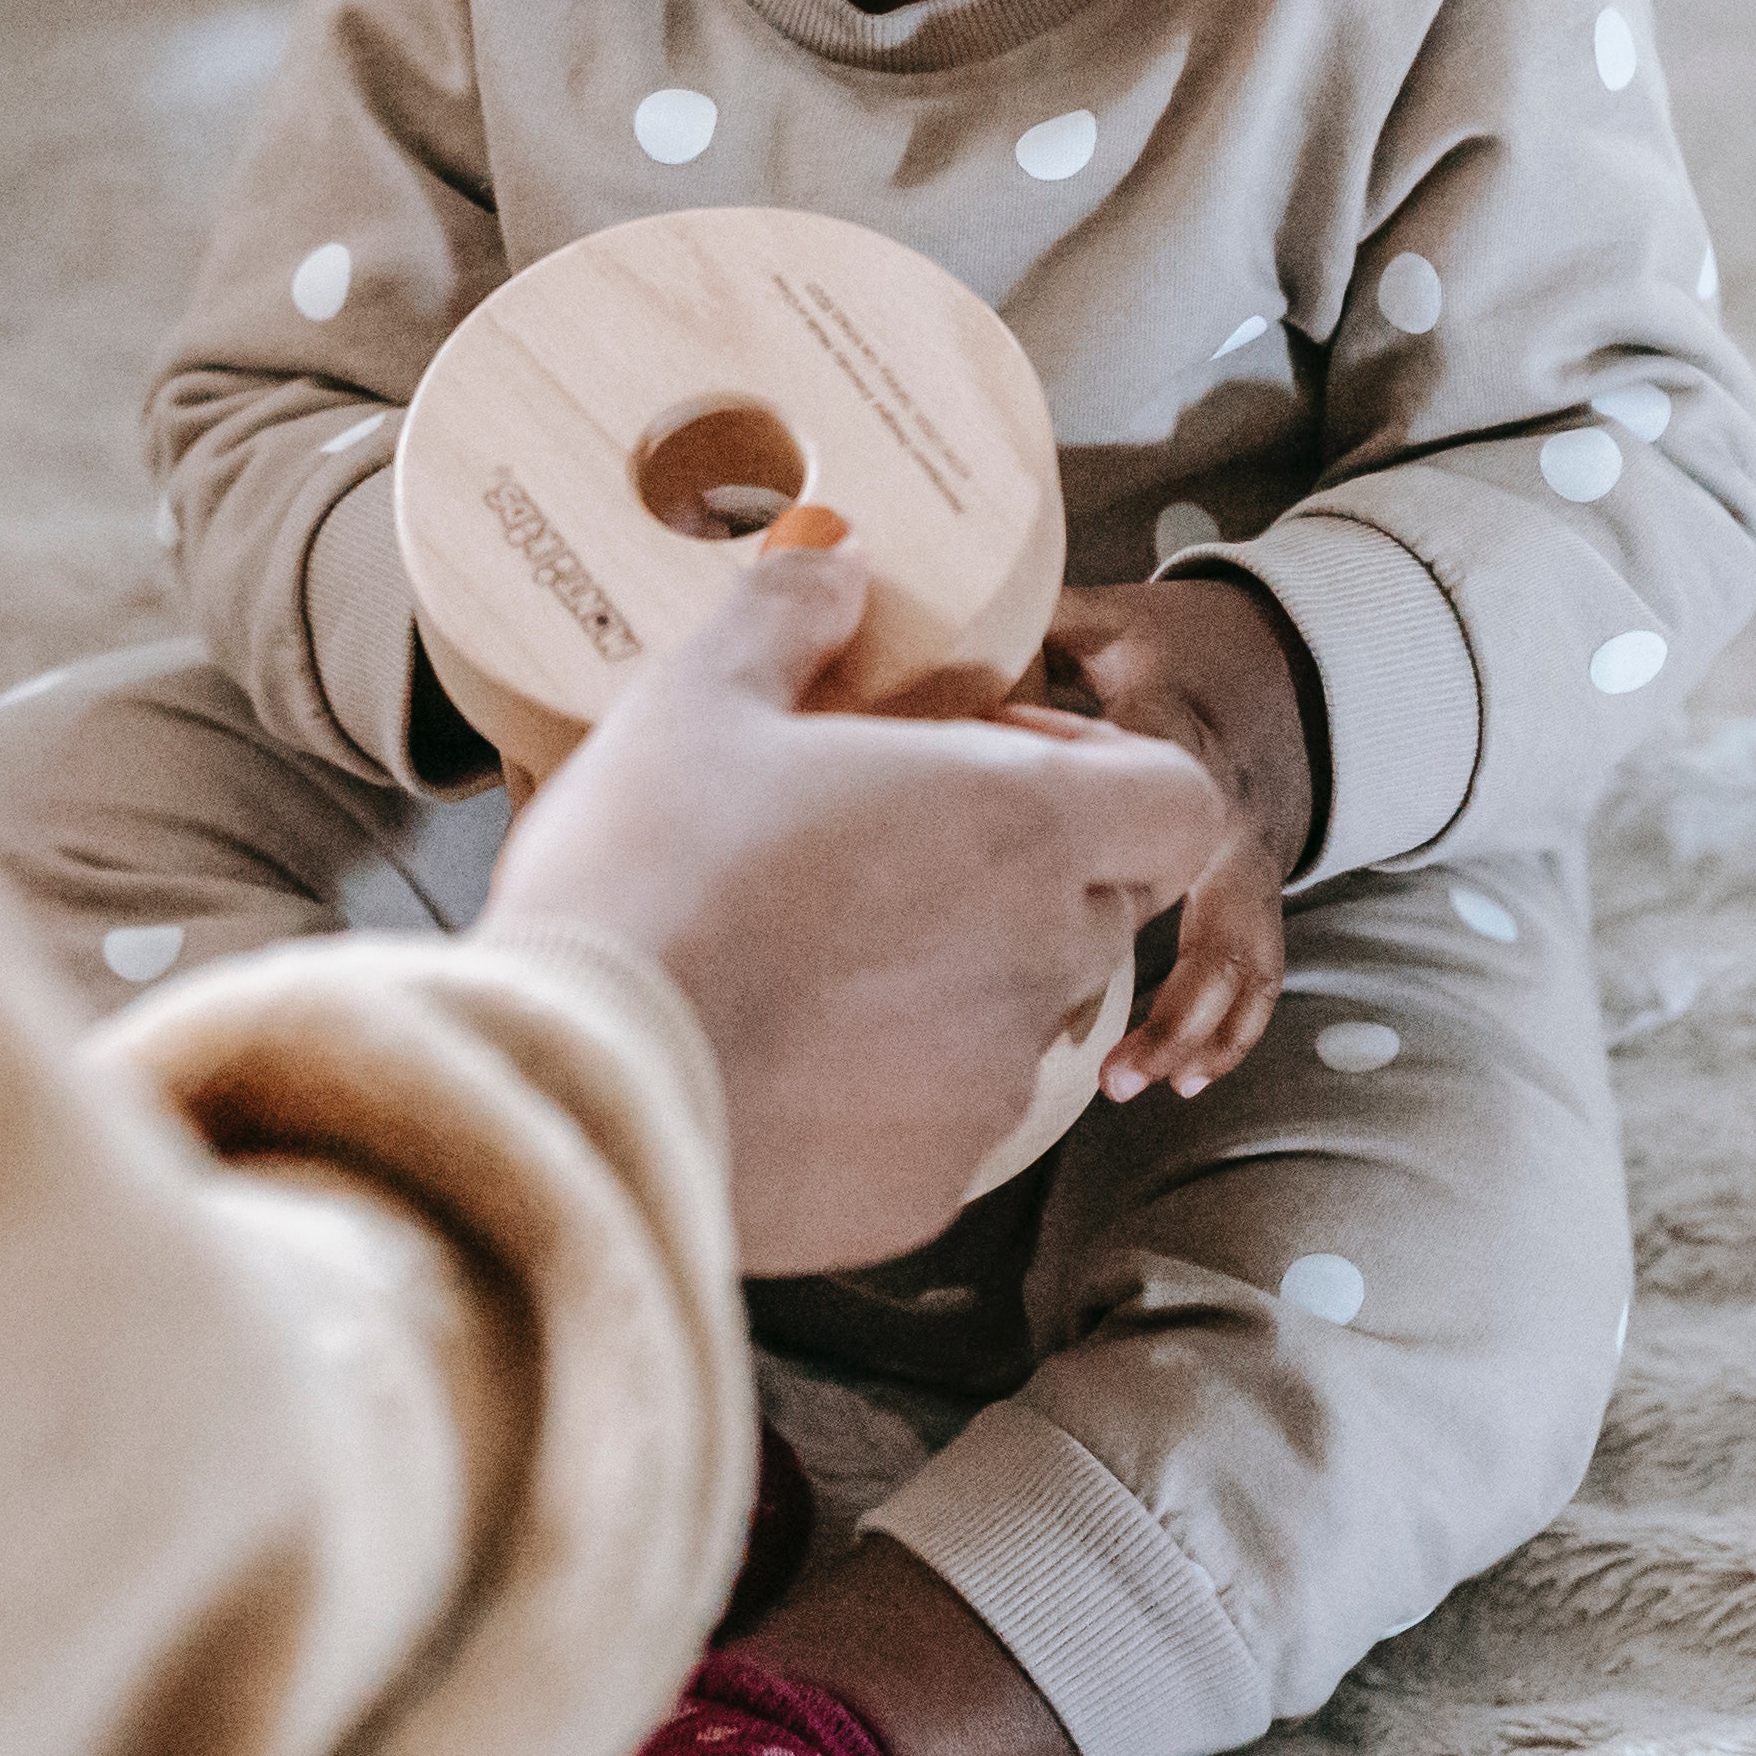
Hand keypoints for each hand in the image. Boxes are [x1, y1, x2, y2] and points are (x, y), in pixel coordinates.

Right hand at [487, 537, 1225, 1274]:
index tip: (989, 757)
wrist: (579, 1085)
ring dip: (944, 984)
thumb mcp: (701, 696)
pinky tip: (772, 1057)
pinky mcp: (928, 1194)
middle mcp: (1040, 963)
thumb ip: (792, 612)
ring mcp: (990, 1091)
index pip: (1176, 801)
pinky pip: (939, 1125)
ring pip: (1012, 1022)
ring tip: (800, 958)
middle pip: (1092, 907)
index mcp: (1021, 826)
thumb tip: (834, 562)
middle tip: (873, 845)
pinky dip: (883, 1093)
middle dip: (1010, 874)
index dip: (1104, 770)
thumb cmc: (649, 872)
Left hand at [1044, 577, 1313, 1101]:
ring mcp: (1251, 867)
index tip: (1018, 844)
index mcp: (1185, 744)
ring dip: (1195, 1025)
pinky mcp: (1250, 899)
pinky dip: (1225, 1029)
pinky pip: (1257, 973)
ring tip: (1132, 1081)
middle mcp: (1230, 818)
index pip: (1147, 793)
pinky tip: (1182, 1080)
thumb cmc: (1176, 650)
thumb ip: (1037, 623)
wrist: (1283, 668)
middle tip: (1100, 1059)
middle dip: (1172, 992)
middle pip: (1216, 911)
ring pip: (1242, 957)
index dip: (1088, 819)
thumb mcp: (1113, 623)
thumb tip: (930, 621)